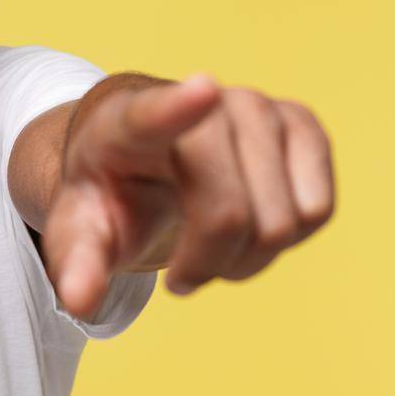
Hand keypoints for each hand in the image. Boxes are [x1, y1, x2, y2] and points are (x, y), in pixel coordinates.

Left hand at [41, 74, 334, 318]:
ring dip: (249, 258)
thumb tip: (78, 302)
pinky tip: (251, 223)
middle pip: (229, 214)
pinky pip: (318, 211)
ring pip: (282, 221)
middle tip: (180, 271)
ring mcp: (259, 108)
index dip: (180, 107)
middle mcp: (202, 101)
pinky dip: (288, 238)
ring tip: (211, 244)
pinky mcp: (303, 124)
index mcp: (129, 123)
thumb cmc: (113, 195)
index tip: (201, 92)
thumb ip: (77, 262)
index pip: (155, 114)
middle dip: (207, 264)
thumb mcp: (81, 229)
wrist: (146, 160)